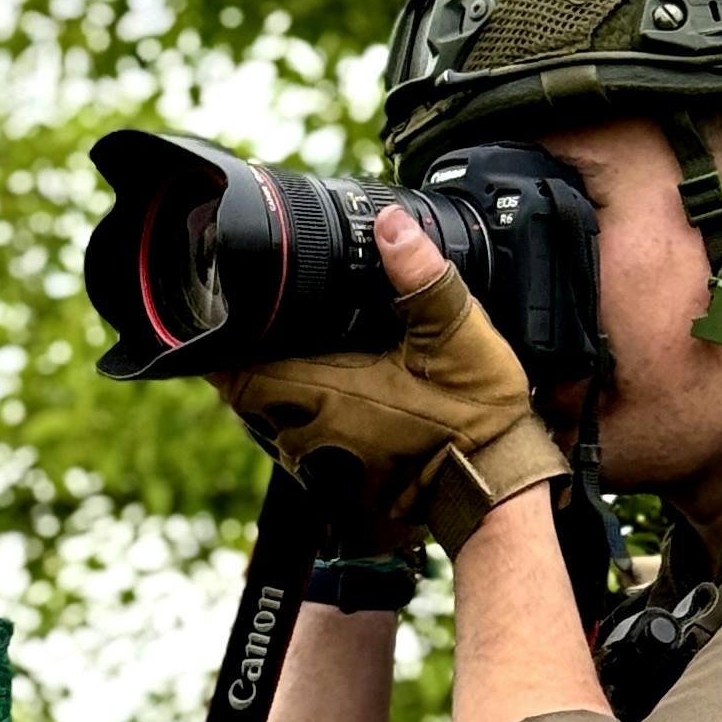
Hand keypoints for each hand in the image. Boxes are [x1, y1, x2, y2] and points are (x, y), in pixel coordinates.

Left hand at [218, 210, 565, 550]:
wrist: (498, 486)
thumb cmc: (476, 417)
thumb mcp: (455, 334)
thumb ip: (419, 276)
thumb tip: (391, 226)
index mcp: (328, 392)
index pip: (243, 374)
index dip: (225, 353)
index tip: (224, 329)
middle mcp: (315, 436)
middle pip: (250, 404)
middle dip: (248, 374)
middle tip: (260, 343)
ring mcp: (327, 472)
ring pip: (274, 434)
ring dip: (276, 407)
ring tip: (294, 376)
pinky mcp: (346, 496)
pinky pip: (306, 462)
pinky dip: (307, 436)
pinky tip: (334, 417)